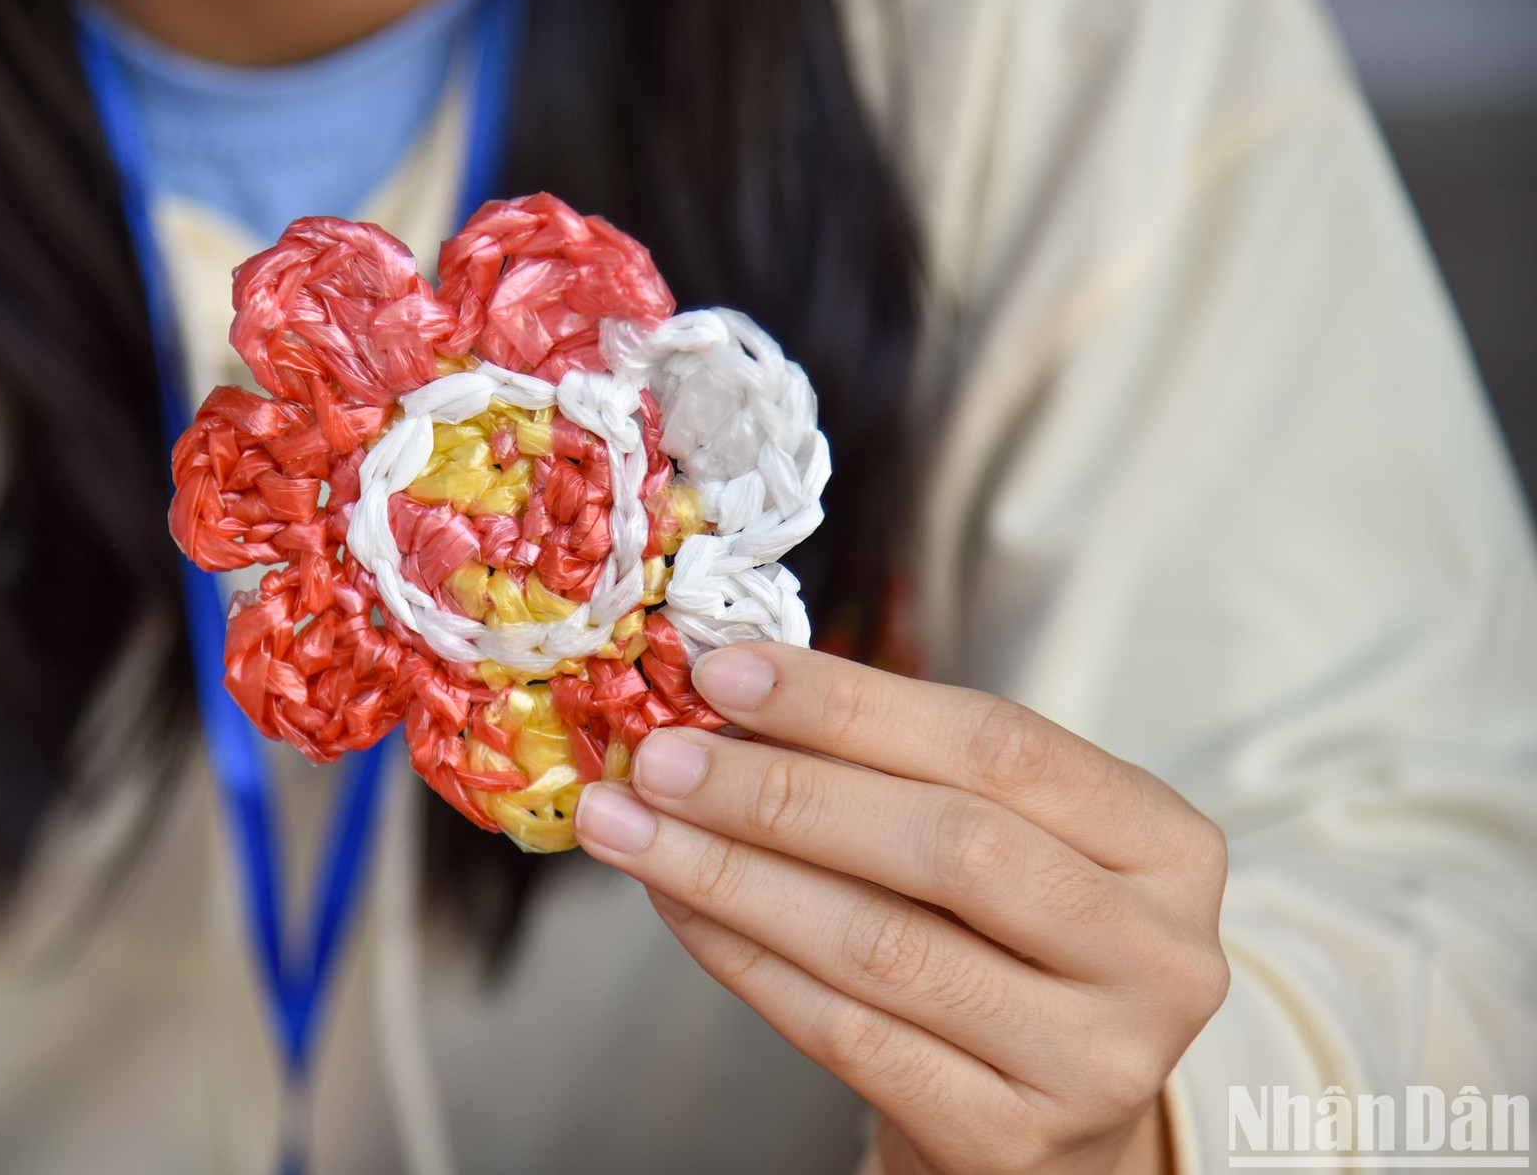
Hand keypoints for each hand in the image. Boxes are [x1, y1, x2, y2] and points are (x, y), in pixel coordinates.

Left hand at [572, 643, 1228, 1174]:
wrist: (1053, 1125)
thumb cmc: (1010, 948)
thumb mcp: (1003, 843)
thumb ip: (897, 769)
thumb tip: (729, 697)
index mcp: (1166, 844)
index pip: (1000, 745)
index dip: (850, 704)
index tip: (724, 672)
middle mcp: (1155, 955)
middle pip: (948, 845)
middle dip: (781, 792)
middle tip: (660, 760)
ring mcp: (1091, 1061)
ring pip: (884, 945)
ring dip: (734, 874)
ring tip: (632, 827)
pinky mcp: (1010, 1144)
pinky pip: (848, 1036)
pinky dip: (745, 960)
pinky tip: (678, 907)